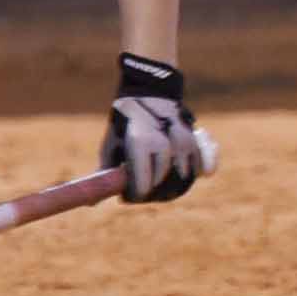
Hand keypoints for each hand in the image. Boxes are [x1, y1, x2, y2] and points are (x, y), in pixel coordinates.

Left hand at [102, 54, 201, 203]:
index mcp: (141, 143)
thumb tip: (94, 201)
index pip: (142, 186)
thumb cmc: (126, 121)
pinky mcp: (195, 140)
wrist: (149, 93)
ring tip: (156, 182)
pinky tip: (183, 174)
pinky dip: (195, 174)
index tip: (128, 195)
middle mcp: (164, 143)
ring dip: (169, 187)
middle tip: (141, 191)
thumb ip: (107, 173)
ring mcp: (183, 141)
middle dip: (151, 193)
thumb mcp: (112, 143)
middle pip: (161, 185)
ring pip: (181, 180)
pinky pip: (202, 167)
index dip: (134, 195)